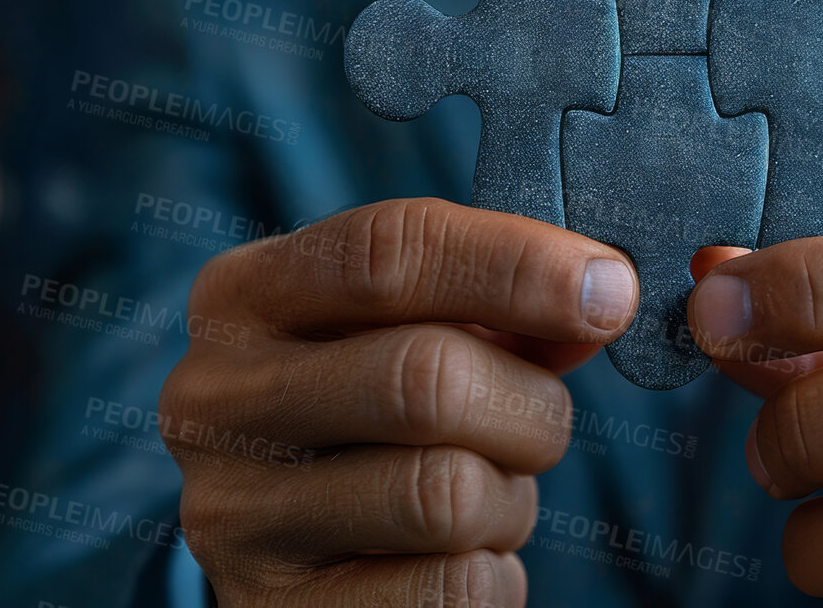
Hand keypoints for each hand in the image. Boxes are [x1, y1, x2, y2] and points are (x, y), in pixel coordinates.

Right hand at [159, 198, 638, 605]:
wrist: (306, 557)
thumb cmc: (379, 413)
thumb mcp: (417, 329)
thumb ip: (500, 303)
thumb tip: (596, 296)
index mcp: (243, 295)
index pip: (390, 249)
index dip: (518, 264)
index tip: (609, 291)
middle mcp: (214, 399)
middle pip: (425, 376)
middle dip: (527, 403)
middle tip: (542, 421)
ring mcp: (231, 516)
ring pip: (444, 491)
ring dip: (509, 497)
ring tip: (486, 495)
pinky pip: (451, 590)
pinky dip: (490, 571)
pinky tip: (454, 559)